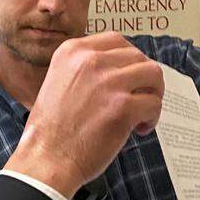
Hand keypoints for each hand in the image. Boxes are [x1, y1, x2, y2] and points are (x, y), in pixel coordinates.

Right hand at [4, 32, 162, 197]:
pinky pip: (154, 103)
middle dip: (144, 79)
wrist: (45, 159)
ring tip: (142, 113)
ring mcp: (109, 82)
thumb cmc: (51, 130)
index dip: (128, 60)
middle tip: (138, 99)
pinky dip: (152, 117)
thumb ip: (85, 70)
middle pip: (138, 57)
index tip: (128, 78)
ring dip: (153, 94)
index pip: (116, 41)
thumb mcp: (59, 81)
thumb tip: (120, 69)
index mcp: (72, 51)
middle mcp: (90, 60)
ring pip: (153, 75)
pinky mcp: (123, 106)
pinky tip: (139, 129)